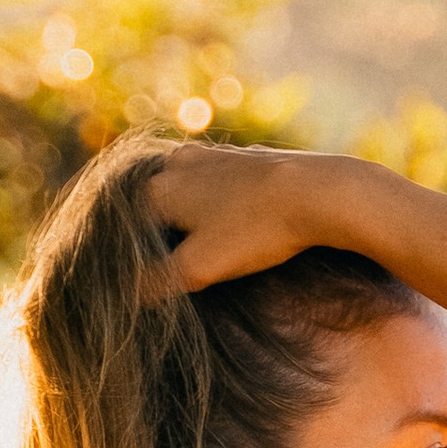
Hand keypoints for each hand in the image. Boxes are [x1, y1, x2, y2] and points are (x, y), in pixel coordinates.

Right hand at [148, 144, 358, 292]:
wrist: (319, 193)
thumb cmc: (254, 230)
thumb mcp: (199, 267)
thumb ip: (156, 280)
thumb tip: (127, 293)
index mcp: (157, 187)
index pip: (128, 227)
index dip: (138, 257)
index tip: (154, 281)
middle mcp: (177, 162)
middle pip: (154, 206)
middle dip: (162, 236)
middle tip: (181, 267)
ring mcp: (212, 154)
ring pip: (186, 191)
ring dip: (191, 219)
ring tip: (211, 248)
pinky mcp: (243, 155)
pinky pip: (217, 182)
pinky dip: (218, 203)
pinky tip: (237, 223)